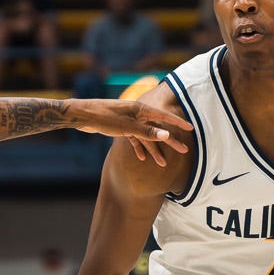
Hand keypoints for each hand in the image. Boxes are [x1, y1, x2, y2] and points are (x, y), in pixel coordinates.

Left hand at [69, 98, 192, 162]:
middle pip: (157, 129)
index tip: (191, 128)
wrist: (82, 115)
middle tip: (184, 150)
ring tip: (163, 163)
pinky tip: (142, 159)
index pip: (164, 117)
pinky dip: (139, 148)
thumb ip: (147, 132)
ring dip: (154, 150)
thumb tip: (166, 134)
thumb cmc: (104, 117)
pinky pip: (134, 139)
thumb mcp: (128, 126)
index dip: (178, 123)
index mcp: (141, 110)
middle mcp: (137, 114)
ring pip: (146, 137)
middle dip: (170, 141)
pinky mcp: (120, 128)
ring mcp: (129, 121)